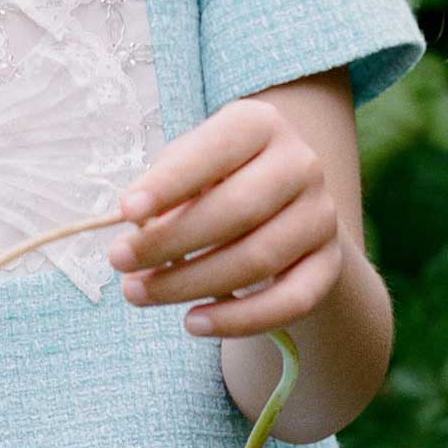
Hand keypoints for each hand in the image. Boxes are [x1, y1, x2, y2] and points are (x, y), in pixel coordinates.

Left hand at [107, 96, 343, 338]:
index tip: (126, 211)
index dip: (170, 182)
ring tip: (139, 292)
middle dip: (170, 241)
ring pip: (258, 259)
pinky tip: (193, 323)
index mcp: (260, 125)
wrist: (282, 206)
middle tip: (119, 261)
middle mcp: (300, 164)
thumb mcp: (188, 169)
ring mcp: (321, 215)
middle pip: (238, 208)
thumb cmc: (215, 181)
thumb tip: (140, 230)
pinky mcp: (328, 264)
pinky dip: (238, 319)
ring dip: (190, 282)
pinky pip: (289, 301)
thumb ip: (166, 191)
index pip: (215, 149)